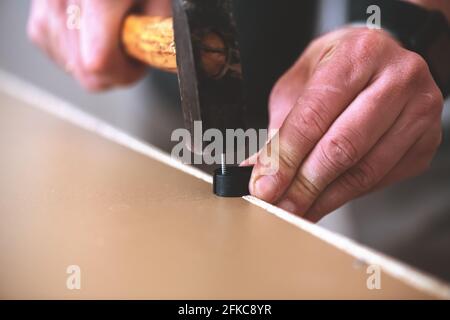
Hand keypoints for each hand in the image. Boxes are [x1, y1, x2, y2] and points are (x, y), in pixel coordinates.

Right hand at [27, 0, 170, 90]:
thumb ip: (158, 24)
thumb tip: (156, 53)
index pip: (99, 62)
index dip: (124, 74)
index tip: (138, 65)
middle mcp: (63, 2)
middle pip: (85, 73)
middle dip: (114, 74)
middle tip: (129, 53)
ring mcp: (45, 10)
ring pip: (72, 68)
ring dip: (97, 64)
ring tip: (112, 35)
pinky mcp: (37, 18)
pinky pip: (59, 54)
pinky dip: (79, 53)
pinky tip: (92, 33)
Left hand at [249, 27, 443, 221]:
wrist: (383, 58)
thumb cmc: (338, 67)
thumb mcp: (300, 82)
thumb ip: (281, 125)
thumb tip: (261, 170)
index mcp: (359, 55)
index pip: (314, 116)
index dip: (286, 158)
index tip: (265, 188)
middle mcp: (397, 79)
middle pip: (343, 148)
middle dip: (304, 186)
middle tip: (280, 208)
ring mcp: (419, 111)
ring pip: (365, 171)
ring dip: (325, 198)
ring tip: (298, 211)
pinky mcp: (427, 140)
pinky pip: (382, 179)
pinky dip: (348, 195)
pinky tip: (326, 200)